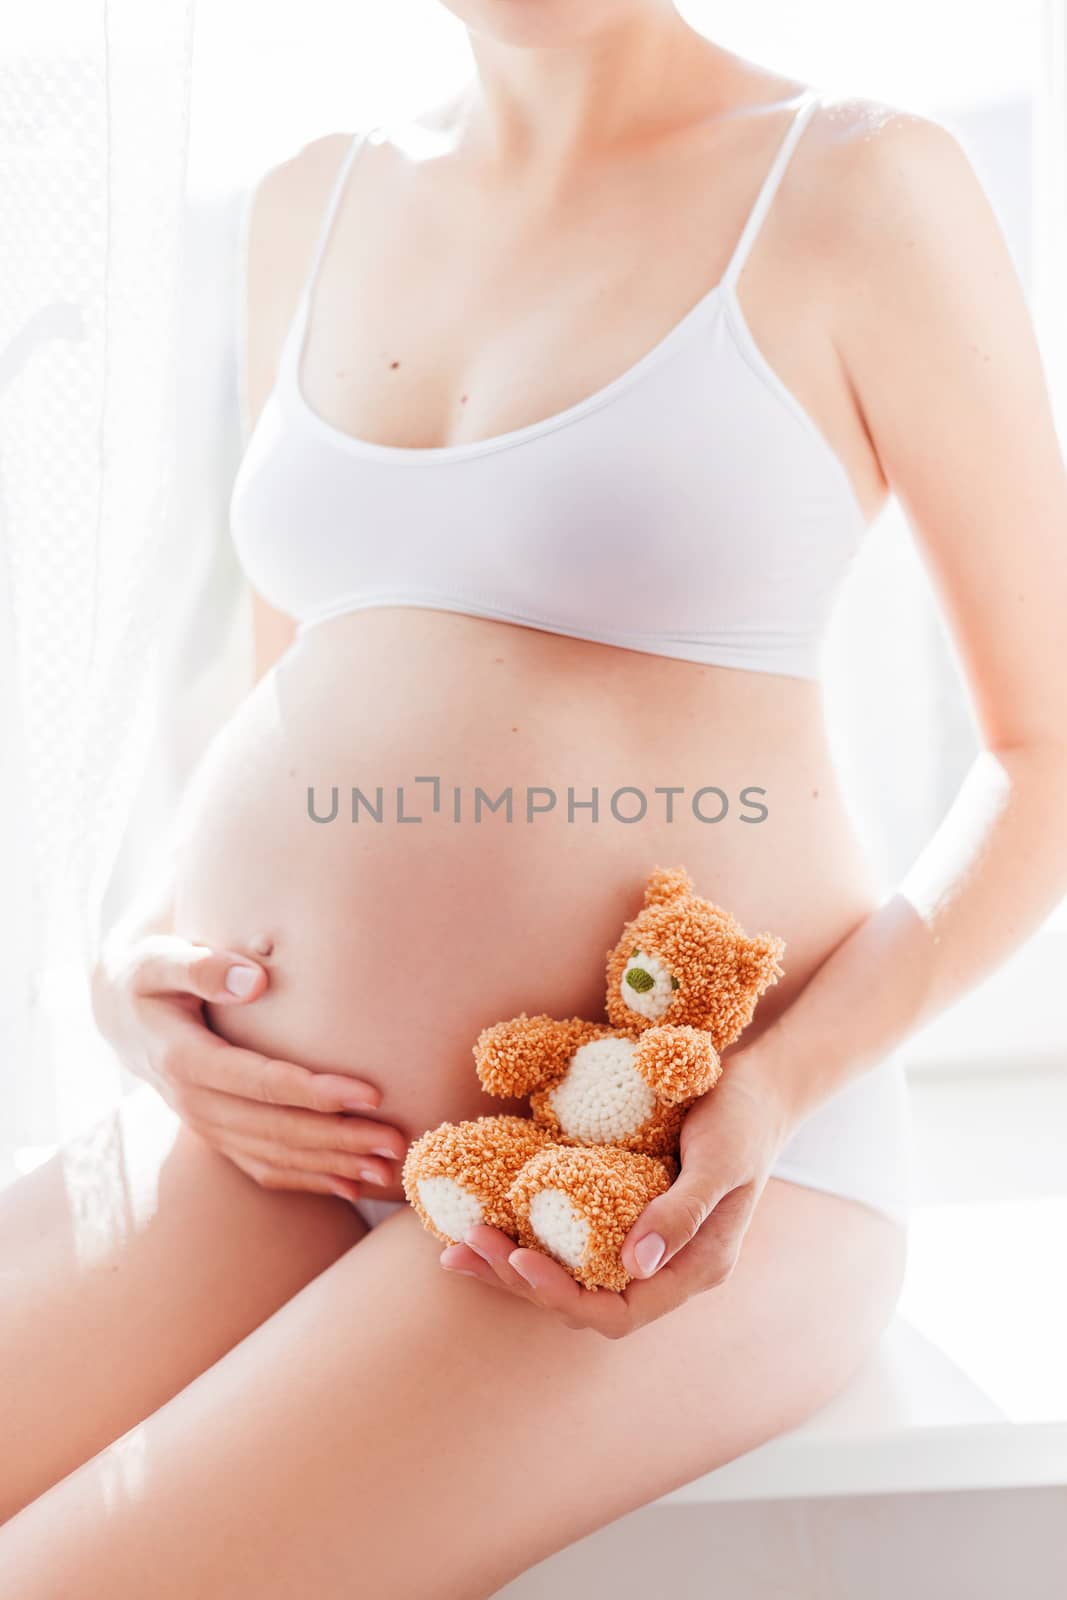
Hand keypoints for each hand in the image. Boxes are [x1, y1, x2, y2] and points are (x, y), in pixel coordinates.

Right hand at [90, 932, 406, 1200]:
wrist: (121, 1016)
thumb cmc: (150, 975)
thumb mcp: (160, 960)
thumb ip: (202, 966)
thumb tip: (254, 980)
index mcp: (184, 1061)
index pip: (260, 1083)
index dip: (315, 1093)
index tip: (371, 1093)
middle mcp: (194, 1103)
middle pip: (276, 1130)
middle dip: (340, 1139)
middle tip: (396, 1140)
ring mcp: (205, 1126)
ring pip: (274, 1157)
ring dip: (332, 1165)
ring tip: (387, 1167)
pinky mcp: (217, 1135)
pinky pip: (263, 1167)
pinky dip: (307, 1179)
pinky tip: (350, 1185)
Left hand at [439, 1048, 793, 1336]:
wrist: (758, 1085)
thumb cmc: (745, 1118)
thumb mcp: (721, 1160)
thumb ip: (683, 1212)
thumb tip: (635, 1264)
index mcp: (695, 1268)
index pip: (622, 1313)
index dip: (564, 1295)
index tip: (519, 1259)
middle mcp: (665, 1265)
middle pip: (585, 1301)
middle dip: (521, 1281)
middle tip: (464, 1249)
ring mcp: (642, 1241)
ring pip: (571, 1273)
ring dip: (514, 1264)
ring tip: (458, 1245)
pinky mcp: (623, 1212)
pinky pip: (570, 1238)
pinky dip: (529, 1233)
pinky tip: (491, 1216)